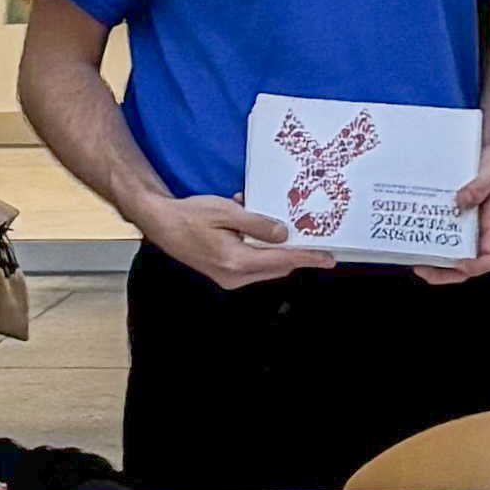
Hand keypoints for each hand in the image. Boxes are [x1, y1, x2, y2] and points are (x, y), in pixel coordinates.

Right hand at [142, 190, 322, 287]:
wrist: (161, 223)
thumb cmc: (190, 215)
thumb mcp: (227, 211)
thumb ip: (258, 225)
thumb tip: (284, 235)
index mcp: (236, 261)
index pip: (282, 260)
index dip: (308, 257)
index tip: (328, 258)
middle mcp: (234, 276)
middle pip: (277, 267)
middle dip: (297, 254)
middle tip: (315, 241)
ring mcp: (228, 278)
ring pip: (266, 267)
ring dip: (277, 250)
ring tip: (283, 230)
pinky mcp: (224, 274)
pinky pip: (253, 264)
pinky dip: (261, 250)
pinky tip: (257, 230)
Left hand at [414, 131, 489, 285]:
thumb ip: (480, 185)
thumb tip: (459, 202)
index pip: (489, 258)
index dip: (474, 267)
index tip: (456, 262)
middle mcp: (479, 225)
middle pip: (465, 262)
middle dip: (444, 271)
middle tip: (419, 268)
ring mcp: (467, 217)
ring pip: (451, 248)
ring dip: (433, 256)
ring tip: (411, 254)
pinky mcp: (456, 206)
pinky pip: (443, 226)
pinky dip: (428, 231)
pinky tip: (413, 225)